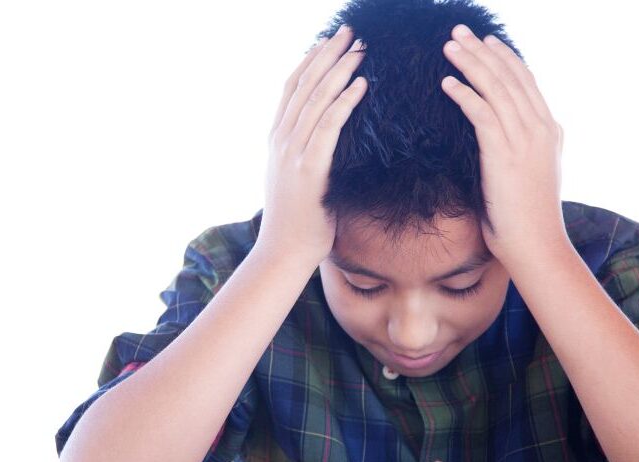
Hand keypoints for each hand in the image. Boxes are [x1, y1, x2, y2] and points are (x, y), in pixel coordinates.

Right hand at [258, 25, 367, 267]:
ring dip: (341, 70)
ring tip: (361, 49)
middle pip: (305, 85)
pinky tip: (361, 84)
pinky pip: (329, 127)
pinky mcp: (309, 170)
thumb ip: (307, 156)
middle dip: (329, 55)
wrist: (283, 253)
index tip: (330, 40)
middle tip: (350, 31)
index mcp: (277, 140)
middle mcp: (281, 141)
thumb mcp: (296, 180)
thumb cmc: (299, 222)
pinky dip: (345, 102)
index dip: (312, 60)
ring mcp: (292, 154)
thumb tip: (327, 144)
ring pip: (318, 100)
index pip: (293, 88)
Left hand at [440, 24, 566, 263]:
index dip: (505, 59)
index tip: (486, 42)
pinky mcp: (504, 154)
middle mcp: (541, 129)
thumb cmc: (527, 220)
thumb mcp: (531, 177)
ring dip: (470, 65)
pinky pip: (481, 114)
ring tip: (448, 47)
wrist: (536, 246)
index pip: (526, 83)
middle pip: (509, 77)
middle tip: (459, 32)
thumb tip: (507, 144)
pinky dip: (464, 95)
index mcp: (550, 131)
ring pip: (495, 89)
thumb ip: (524, 153)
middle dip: (482, 52)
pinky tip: (447, 83)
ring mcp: (525, 140)